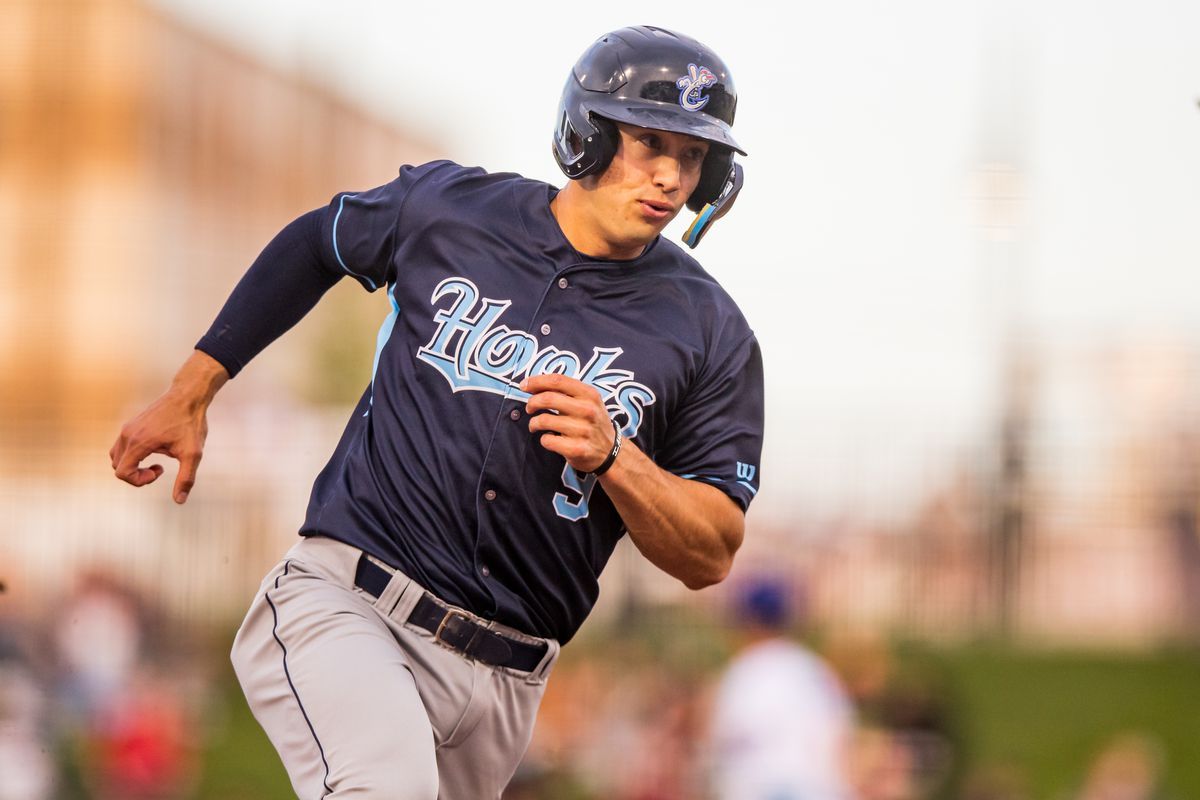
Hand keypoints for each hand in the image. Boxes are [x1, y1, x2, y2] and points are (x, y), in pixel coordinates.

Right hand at [109, 351, 226, 503]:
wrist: (188, 397)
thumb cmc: (191, 423)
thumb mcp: (193, 454)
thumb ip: (186, 478)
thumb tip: (179, 501)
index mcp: (139, 442)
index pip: (122, 473)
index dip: (139, 481)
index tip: (159, 472)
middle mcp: (127, 434)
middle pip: (117, 466)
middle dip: (136, 475)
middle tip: (159, 469)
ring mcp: (127, 428)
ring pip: (117, 456)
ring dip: (133, 465)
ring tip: (157, 461)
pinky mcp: (131, 424)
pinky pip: (122, 446)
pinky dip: (133, 455)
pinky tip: (156, 449)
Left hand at [521, 374, 616, 474]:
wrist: (611, 452)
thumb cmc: (593, 422)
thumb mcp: (588, 401)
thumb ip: (566, 391)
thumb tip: (533, 384)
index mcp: (589, 394)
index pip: (558, 380)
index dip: (536, 381)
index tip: (524, 385)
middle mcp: (588, 410)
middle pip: (548, 398)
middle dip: (532, 403)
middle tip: (529, 408)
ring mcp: (583, 431)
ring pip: (544, 420)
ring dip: (534, 423)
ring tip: (535, 425)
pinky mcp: (577, 449)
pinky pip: (547, 440)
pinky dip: (543, 439)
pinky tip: (549, 438)